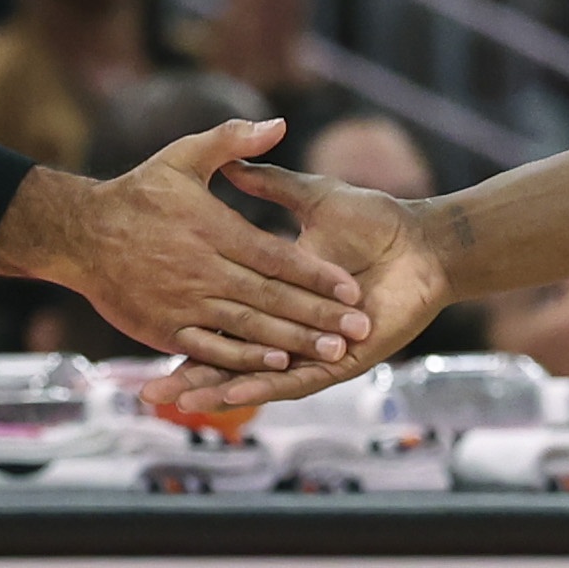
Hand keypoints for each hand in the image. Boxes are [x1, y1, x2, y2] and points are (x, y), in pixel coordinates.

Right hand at [0, 117, 370, 375]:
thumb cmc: (135, 193)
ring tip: (332, 351)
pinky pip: (210, 348)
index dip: (315, 273)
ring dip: (291, 341)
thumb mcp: (183, 156)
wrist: (78, 233)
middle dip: (316, 315)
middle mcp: (202, 270)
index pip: (276, 256)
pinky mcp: (163, 329)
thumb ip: (232, 142)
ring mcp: (182, 303)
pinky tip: (275, 365)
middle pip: (270, 297)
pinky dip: (243, 358)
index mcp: (213, 230)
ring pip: (247, 326)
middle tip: (358, 328)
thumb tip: (280, 124)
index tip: (350, 287)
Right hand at [147, 164, 457, 414]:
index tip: (143, 325)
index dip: (185, 319)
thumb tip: (236, 162)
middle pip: (227, 352)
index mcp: (269, 288)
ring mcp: (310, 346)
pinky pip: (297, 381)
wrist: (425, 245)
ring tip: (178, 405)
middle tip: (144, 396)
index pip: (221, 309)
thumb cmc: (373, 216)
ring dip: (215, 390)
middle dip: (189, 375)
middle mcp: (284, 323)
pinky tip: (236, 398)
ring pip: (253, 372)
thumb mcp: (310, 194)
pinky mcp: (340, 364)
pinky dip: (266, 387)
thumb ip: (271, 182)